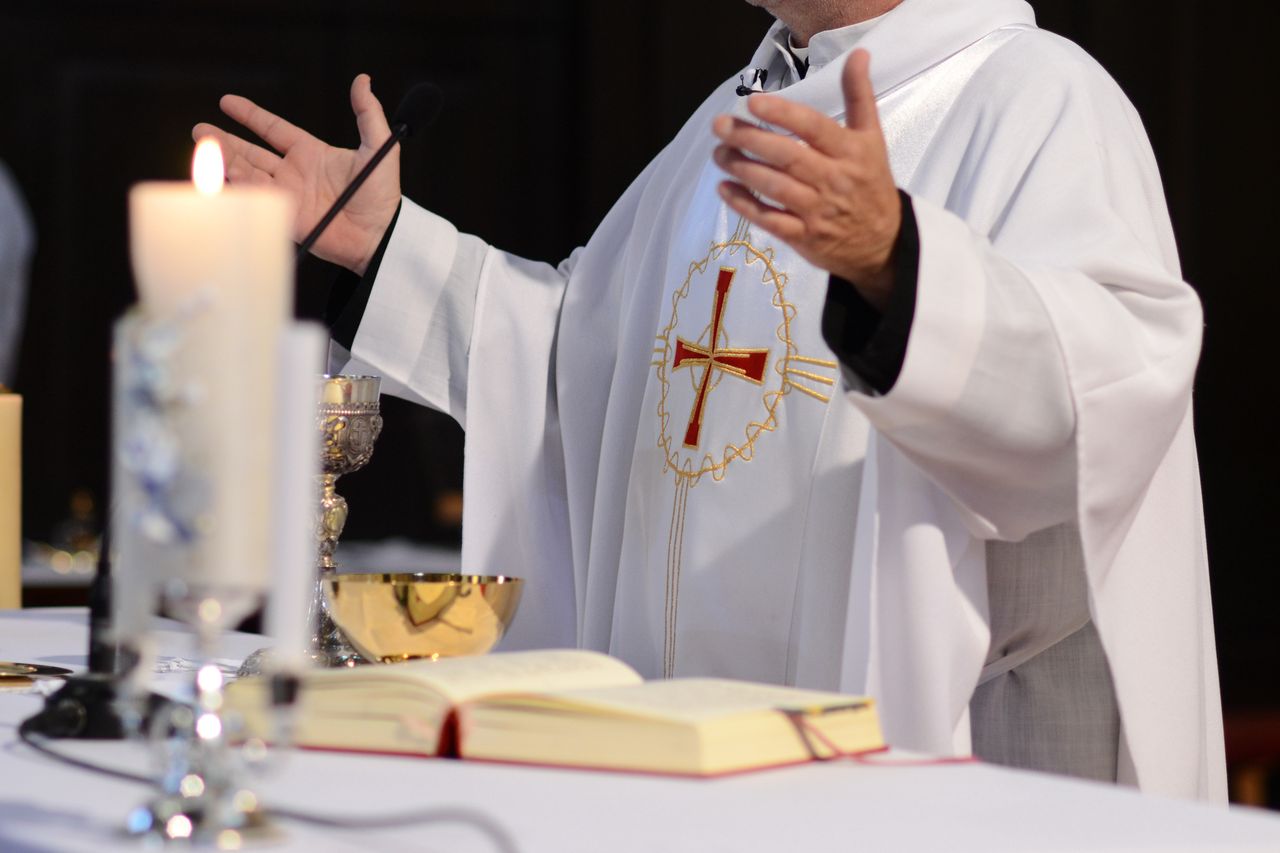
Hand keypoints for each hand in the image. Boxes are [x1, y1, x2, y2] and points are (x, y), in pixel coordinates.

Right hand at [192, 74, 400, 274]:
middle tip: (200, 131)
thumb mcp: (380, 147)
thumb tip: (363, 80)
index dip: (249, 115)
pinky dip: (237, 188)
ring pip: (247, 173)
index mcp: (312, 153)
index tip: (226, 102)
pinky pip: (255, 200)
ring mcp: (288, 195)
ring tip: (204, 147)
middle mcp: (295, 172)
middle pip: (251, 152)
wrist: (381, 234)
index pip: (273, 129)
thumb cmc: (383, 194)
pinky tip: (220, 176)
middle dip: (224, 141)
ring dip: (225, 161)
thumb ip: (368, 113)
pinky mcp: (285, 217)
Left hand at [712, 50, 900, 309]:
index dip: (782, 114)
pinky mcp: (803, 237)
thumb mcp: (872, 138)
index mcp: (849, 151)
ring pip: (774, 187)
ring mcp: (816, 211)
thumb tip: (858, 54)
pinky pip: (769, 219)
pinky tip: (724, 188)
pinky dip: (744, 205)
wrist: (883, 242)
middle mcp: (833, 179)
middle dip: (749, 139)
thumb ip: (859, 95)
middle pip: (786, 156)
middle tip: (720, 126)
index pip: (813, 128)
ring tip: (718, 153)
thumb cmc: (871, 183)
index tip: (753, 103)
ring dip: (742, 169)